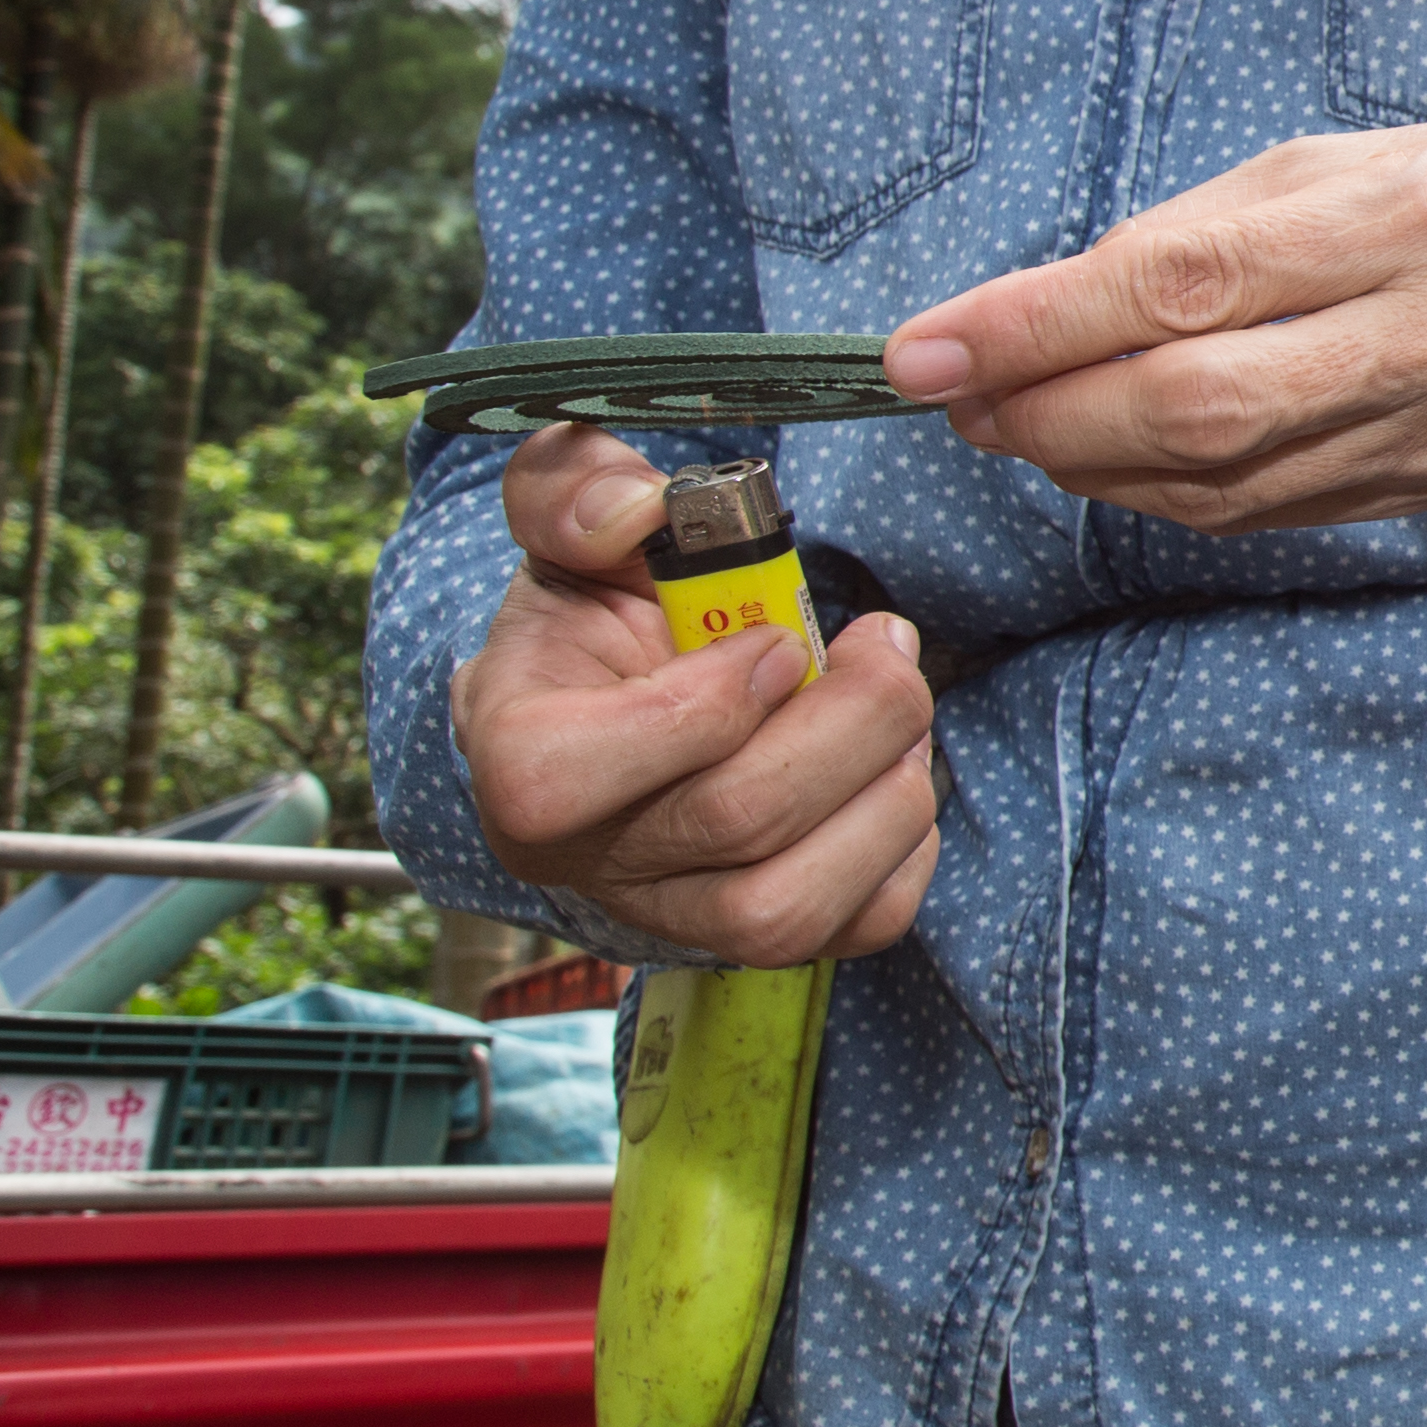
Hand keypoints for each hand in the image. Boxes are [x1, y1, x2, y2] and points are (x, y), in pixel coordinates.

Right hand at [448, 425, 942, 965]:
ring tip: (896, 709)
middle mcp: (588, 858)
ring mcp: (673, 911)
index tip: (779, 638)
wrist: (622, 693)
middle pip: (738, 821)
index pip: (579, 775)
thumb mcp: (566, 524)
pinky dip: (906, 846)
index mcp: (520, 757)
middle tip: (883, 644)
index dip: (713, 697)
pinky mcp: (757, 934)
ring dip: (886, 789)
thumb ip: (574, 492)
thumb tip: (633, 511)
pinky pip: (856, 926)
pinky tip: (891, 771)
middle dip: (850, 716)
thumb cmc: (597, 607)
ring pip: (792, 905)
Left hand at [883, 112, 1426, 532]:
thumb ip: (1206, 229)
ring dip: (1085, 464)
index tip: (927, 346)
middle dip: (1045, 411)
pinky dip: (1162, 494)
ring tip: (1014, 423)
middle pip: (1198, 406)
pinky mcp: (1424, 490)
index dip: (1039, 325)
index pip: (1190, 282)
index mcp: (1419, 215)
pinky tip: (1111, 458)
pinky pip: (1262, 513)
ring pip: (1220, 482)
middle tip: (957, 399)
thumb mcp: (1349, 155)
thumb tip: (1048, 308)